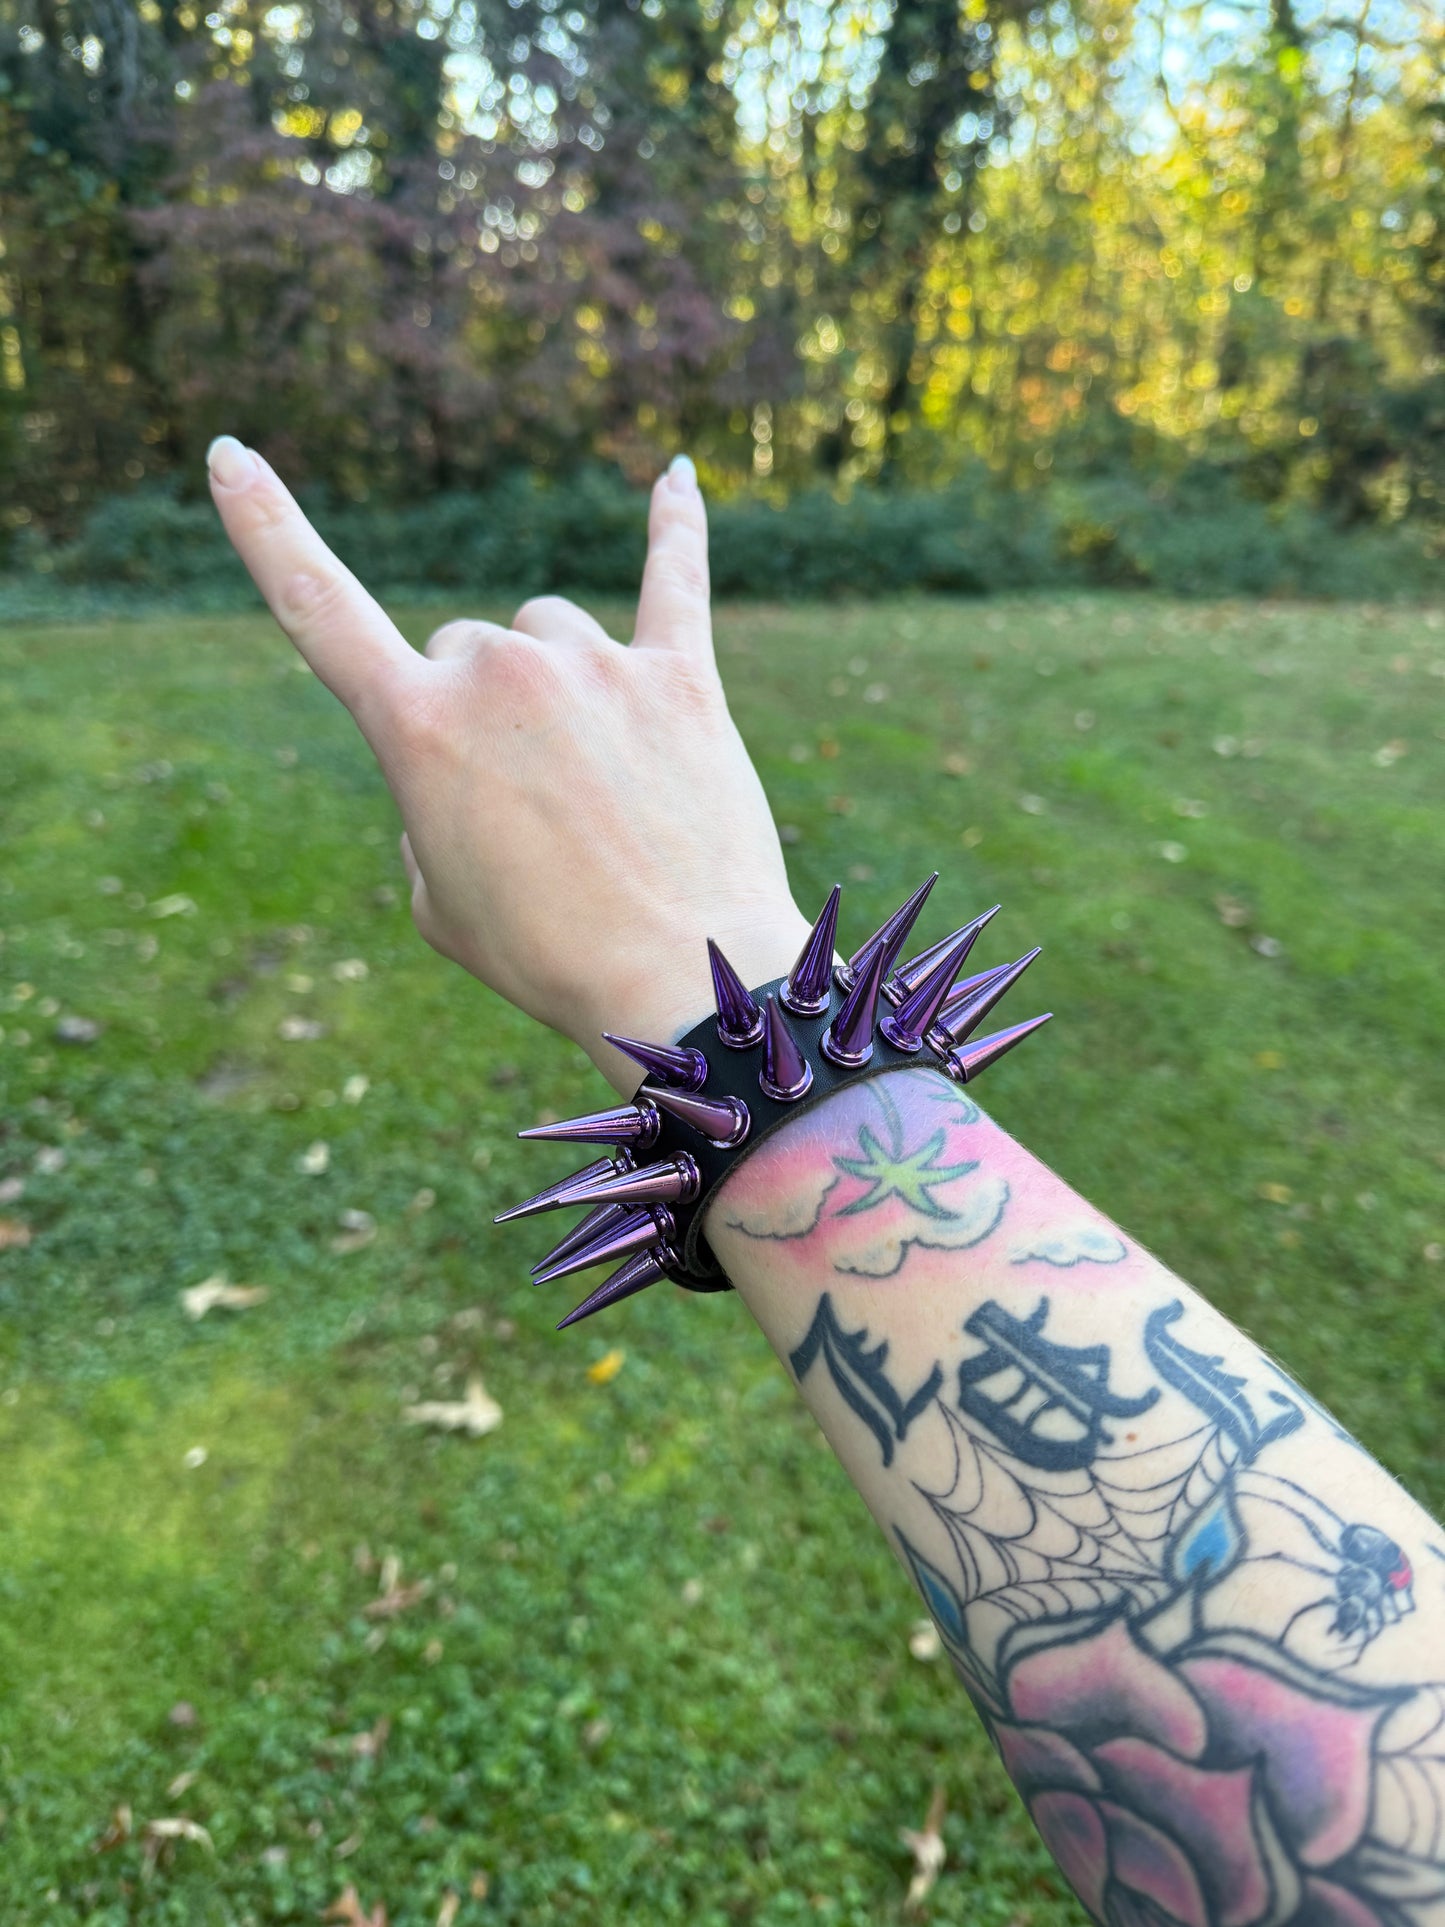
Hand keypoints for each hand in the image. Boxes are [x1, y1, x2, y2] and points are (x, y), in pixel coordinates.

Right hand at [206, 441, 812, 1096]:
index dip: (265, 526)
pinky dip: (674, 528)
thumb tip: (475, 767)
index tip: (229, 454)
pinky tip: (677, 478)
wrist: (686, 982)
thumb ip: (431, 811)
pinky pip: (675, 578)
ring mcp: (594, 664)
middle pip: (463, 651)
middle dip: (480, 714)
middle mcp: (497, 670)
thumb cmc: (551, 958)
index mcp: (415, 725)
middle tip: (533, 816)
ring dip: (560, 691)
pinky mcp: (682, 676)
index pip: (317, 605)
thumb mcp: (440, 904)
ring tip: (603, 789)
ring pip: (551, 637)